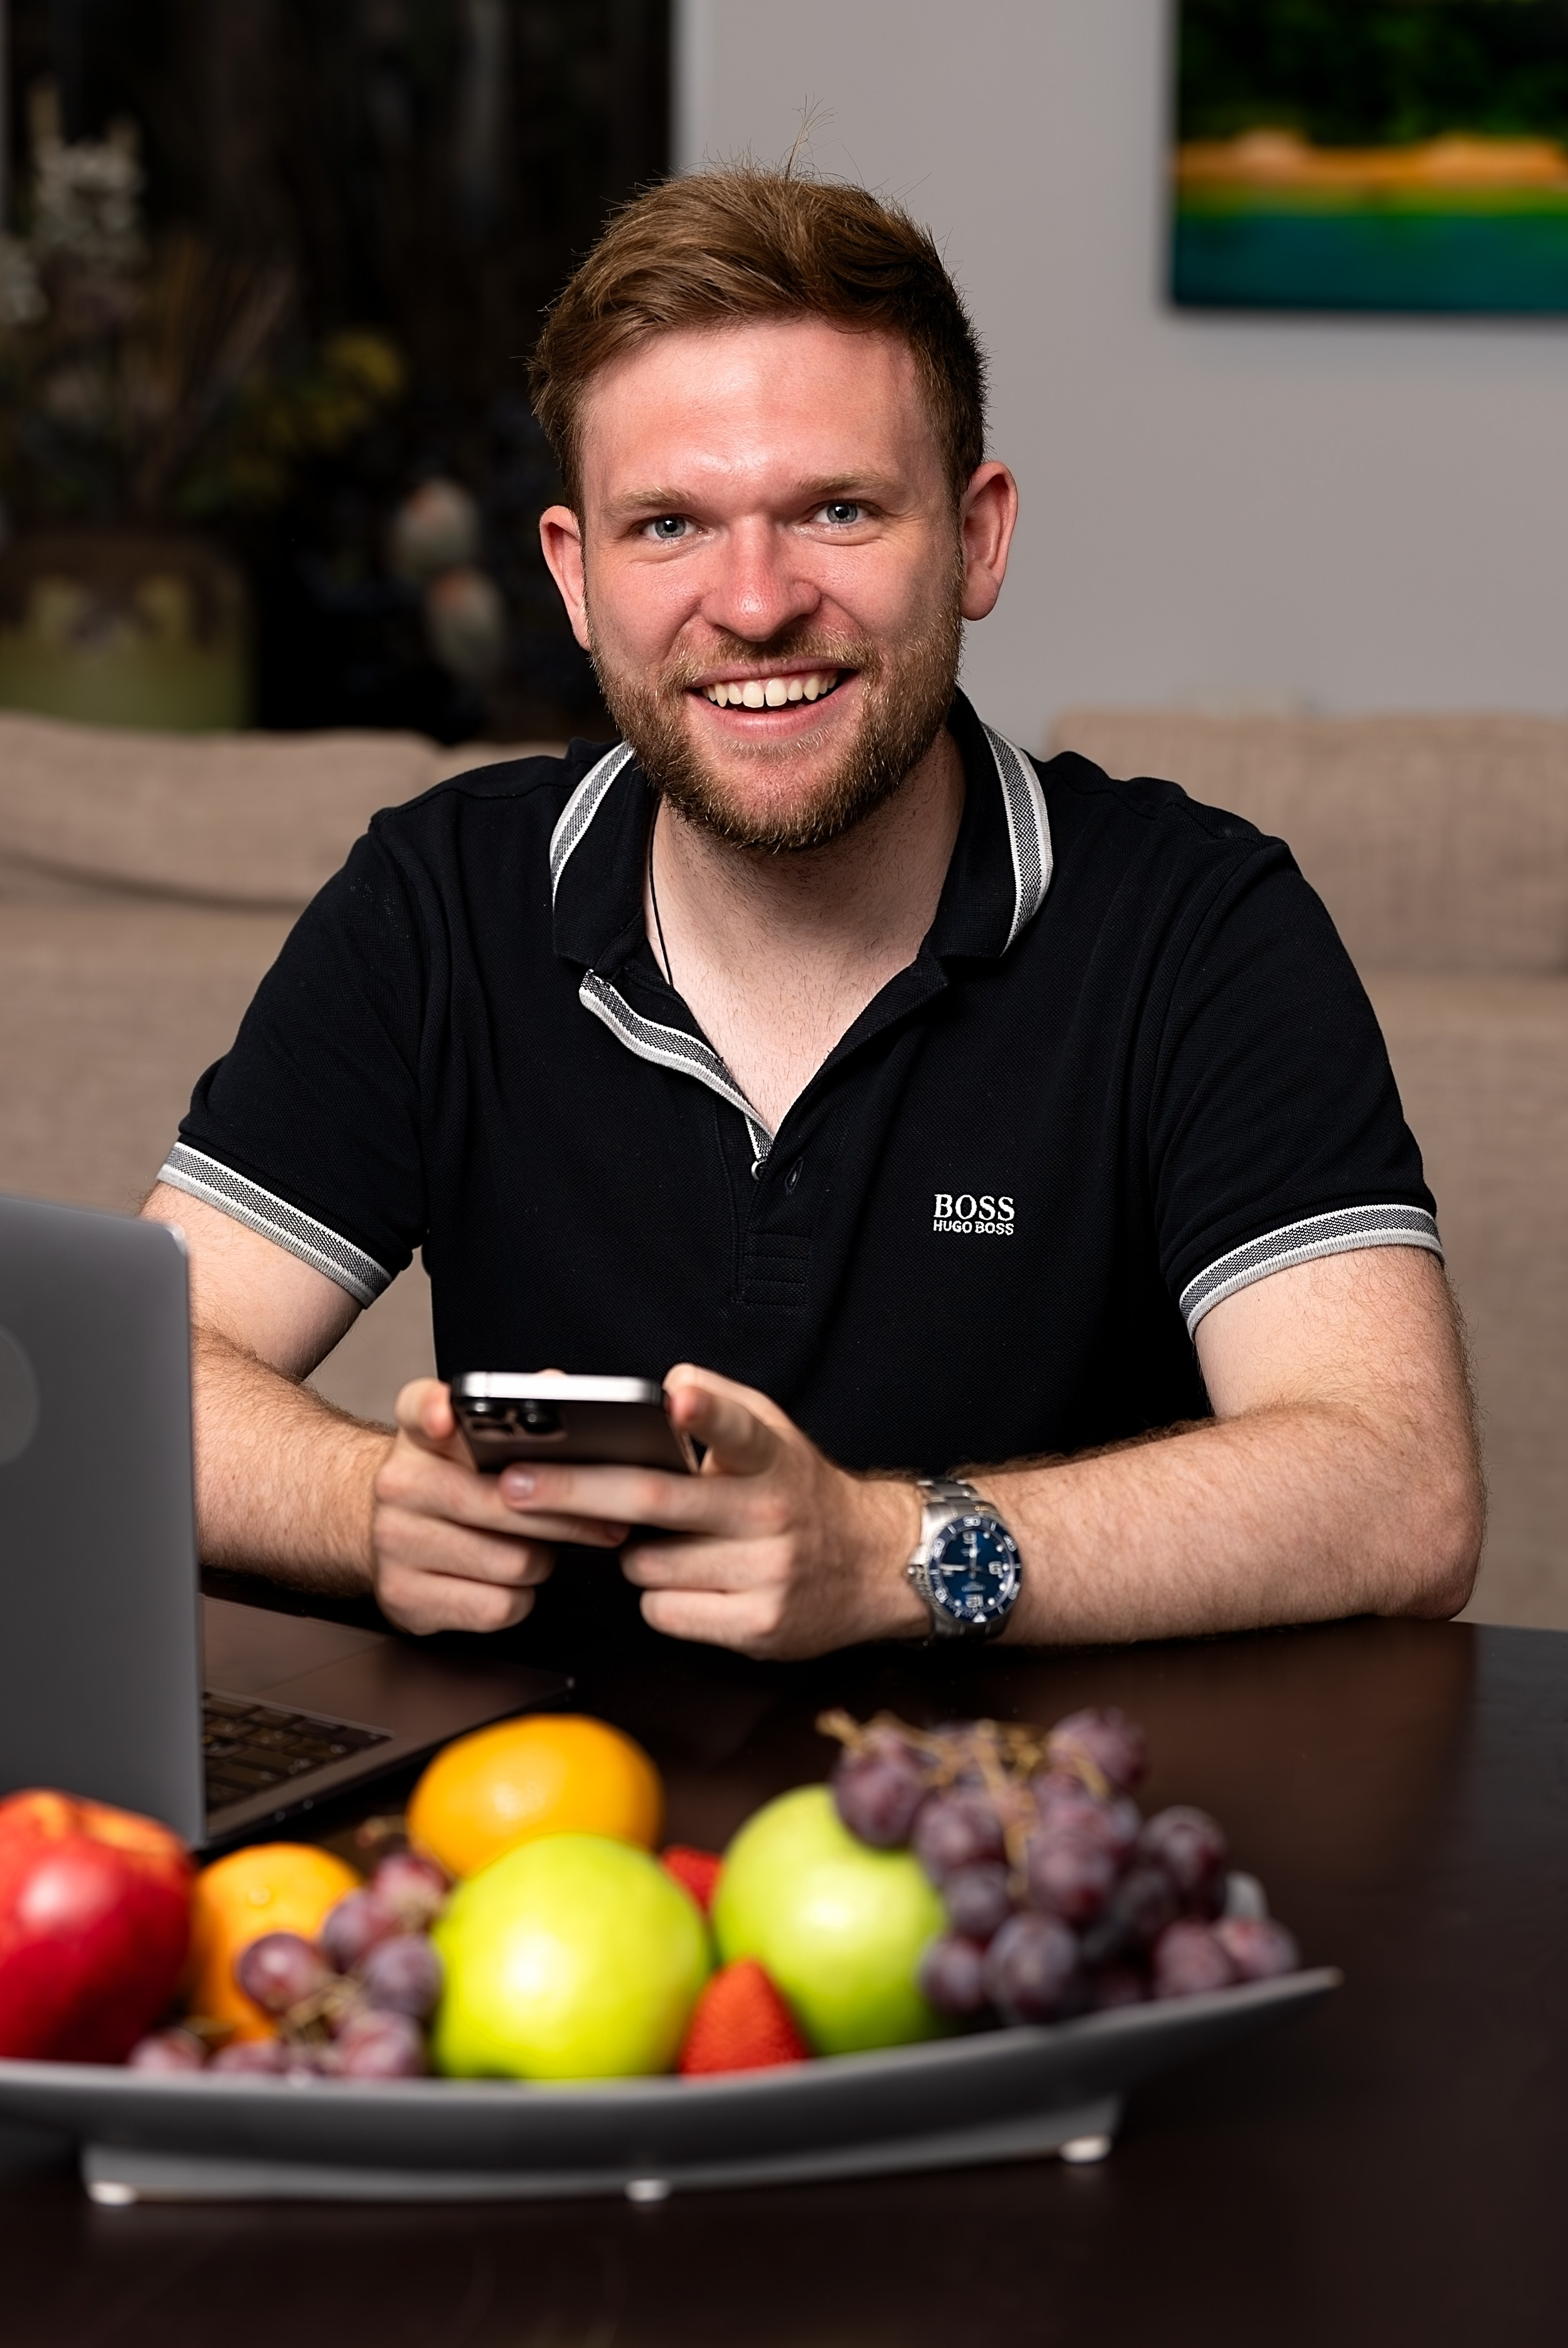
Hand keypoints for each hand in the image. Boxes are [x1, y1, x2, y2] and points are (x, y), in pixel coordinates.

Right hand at [370, 1379, 629, 1634]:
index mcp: (420, 1434)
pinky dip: (520, 1597)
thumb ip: (518, 1408)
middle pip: (502, 1501)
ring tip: (541, 1546)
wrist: (394, 1533)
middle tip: (608, 1522)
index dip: (434, 1410)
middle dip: (567, 1517)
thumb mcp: (477, 1438)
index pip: (419, 1407)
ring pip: (511, 1561)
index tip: (445, 1417)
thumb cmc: (456, 1481)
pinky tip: (510, 1579)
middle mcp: (398, 1484)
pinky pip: (497, 1606)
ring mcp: (394, 1543)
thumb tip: (557, 1386)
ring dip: (542, 1559)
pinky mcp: (405, 1597)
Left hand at [496, 1364, 927, 1659]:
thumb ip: (719, 1404)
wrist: (874, 1564)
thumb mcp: (773, 1434)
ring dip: (632, 1554)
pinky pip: (664, 1612)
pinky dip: (658, 1597)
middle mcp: (771, 1512)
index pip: (738, 1427)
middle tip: (513, 1485)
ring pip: (647, 1565)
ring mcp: (766, 1573)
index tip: (675, 1394)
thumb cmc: (798, 1491)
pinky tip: (692, 1582)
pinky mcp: (759, 1626)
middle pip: (655, 1501)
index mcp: (770, 1457)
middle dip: (573, 1490)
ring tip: (671, 1543)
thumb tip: (665, 1385)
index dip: (706, 1409)